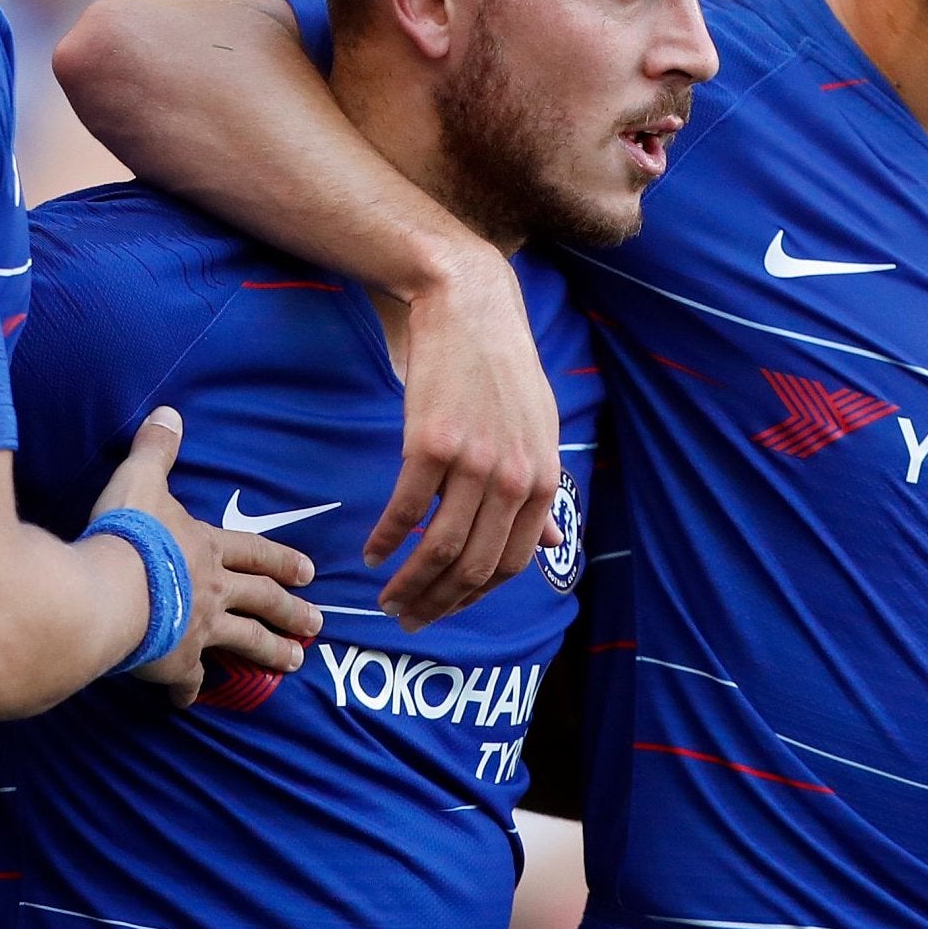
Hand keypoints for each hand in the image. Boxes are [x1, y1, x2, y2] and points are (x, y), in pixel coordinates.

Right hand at [91, 407, 320, 704]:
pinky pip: (189, 679)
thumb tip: (169, 412)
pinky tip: (192, 698)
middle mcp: (214, 588)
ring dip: (270, 651)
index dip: (282, 560)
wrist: (108, 591)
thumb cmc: (129, 533)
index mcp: (208, 547)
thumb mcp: (142, 479)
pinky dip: (192, 689)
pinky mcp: (177, 662)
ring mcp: (200, 627)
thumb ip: (156, 449)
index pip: (254, 552)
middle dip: (291, 611)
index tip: (310, 572)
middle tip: (318, 624)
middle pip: (262, 600)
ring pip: (245, 641)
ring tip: (294, 664)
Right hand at [368, 247, 562, 628]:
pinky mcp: (430, 442)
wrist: (471, 308)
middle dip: (439, 604)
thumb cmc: (503, 370)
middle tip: (410, 619)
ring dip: (410, 583)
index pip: (511, 564)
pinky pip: (405, 508)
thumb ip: (541, 491)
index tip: (447, 609)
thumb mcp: (539, 430)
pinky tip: (374, 553)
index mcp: (541, 480)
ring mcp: (473, 461)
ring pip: (439, 547)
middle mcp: (512, 477)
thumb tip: (553, 545)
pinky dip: (387, 539)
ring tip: (387, 597)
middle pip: (474, 566)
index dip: (475, 597)